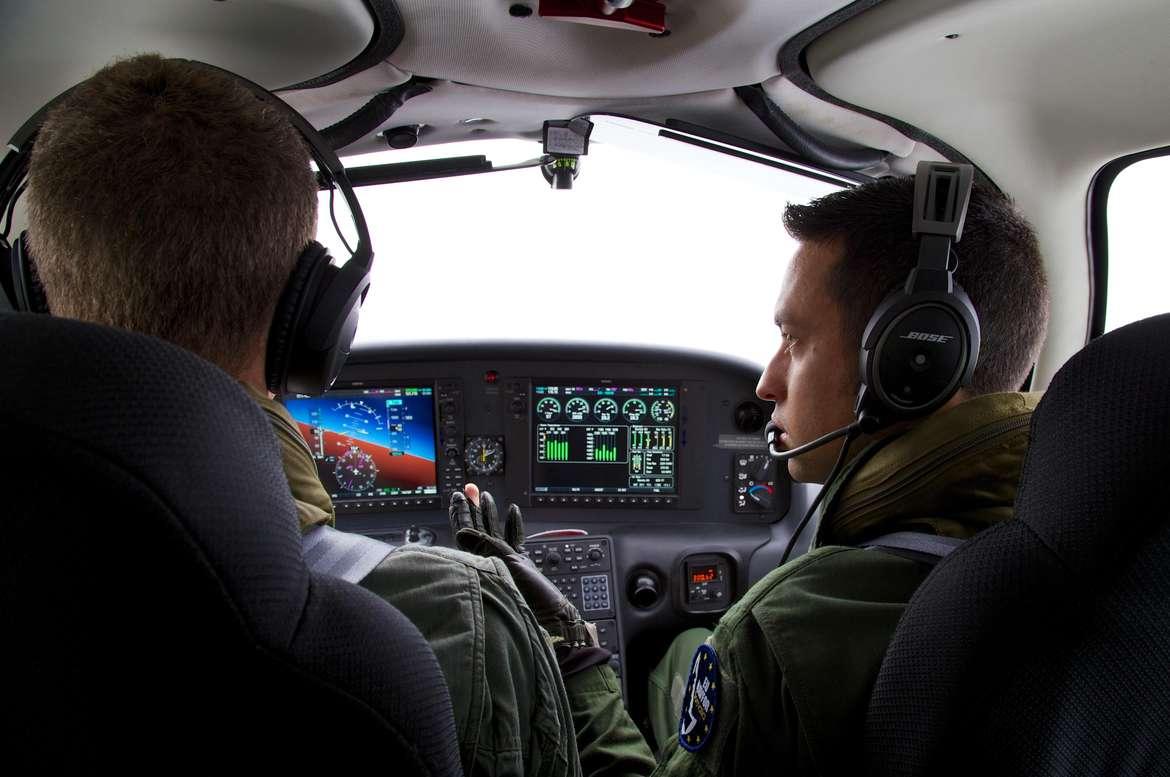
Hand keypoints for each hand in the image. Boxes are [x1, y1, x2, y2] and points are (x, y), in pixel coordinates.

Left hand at [449, 485, 594, 648]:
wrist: (553, 615)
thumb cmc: (531, 598)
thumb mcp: (505, 568)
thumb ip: (486, 548)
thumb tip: (460, 532)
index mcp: (486, 560)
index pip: (470, 531)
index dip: (464, 513)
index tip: (459, 497)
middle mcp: (495, 559)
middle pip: (480, 528)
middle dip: (474, 507)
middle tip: (469, 489)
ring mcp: (508, 560)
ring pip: (495, 531)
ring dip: (490, 513)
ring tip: (485, 497)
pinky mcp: (521, 562)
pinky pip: (514, 539)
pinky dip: (515, 524)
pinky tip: (513, 512)